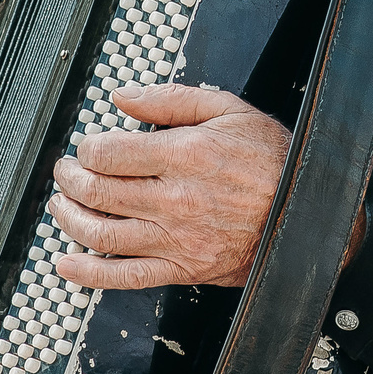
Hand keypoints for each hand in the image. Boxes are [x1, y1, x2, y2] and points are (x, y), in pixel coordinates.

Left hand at [49, 85, 289, 288]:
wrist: (309, 214)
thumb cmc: (274, 161)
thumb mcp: (229, 110)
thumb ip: (170, 99)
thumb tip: (123, 96)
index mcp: (186, 155)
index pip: (109, 154)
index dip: (87, 148)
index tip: (88, 145)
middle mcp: (176, 199)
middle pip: (98, 192)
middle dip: (71, 179)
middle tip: (67, 171)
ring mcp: (177, 239)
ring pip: (102, 234)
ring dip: (70, 219)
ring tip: (63, 205)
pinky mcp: (183, 268)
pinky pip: (125, 277)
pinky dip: (88, 273)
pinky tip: (67, 262)